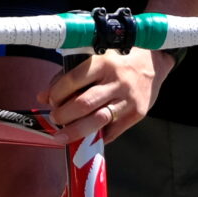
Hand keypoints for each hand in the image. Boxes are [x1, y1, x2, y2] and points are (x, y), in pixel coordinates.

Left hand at [48, 50, 169, 141]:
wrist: (155, 62)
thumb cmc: (119, 58)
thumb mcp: (95, 58)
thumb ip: (69, 76)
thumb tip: (42, 96)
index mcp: (103, 62)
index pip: (72, 80)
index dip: (56, 93)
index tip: (50, 99)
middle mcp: (116, 81)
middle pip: (83, 104)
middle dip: (63, 115)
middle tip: (55, 118)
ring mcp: (128, 99)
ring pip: (97, 121)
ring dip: (75, 131)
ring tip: (61, 135)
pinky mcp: (137, 113)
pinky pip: (113, 131)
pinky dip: (97, 137)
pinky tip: (86, 138)